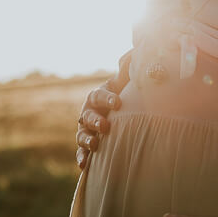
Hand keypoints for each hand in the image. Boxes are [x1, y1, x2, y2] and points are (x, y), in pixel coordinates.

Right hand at [76, 48, 131, 169]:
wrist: (118, 114)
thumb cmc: (123, 96)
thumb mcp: (126, 83)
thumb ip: (128, 70)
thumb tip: (136, 51)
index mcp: (98, 96)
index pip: (100, 95)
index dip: (108, 98)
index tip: (119, 102)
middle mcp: (88, 112)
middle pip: (88, 115)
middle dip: (95, 120)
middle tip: (105, 126)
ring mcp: (86, 130)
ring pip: (82, 134)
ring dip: (86, 140)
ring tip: (95, 145)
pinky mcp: (87, 145)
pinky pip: (82, 152)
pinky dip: (82, 157)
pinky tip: (85, 164)